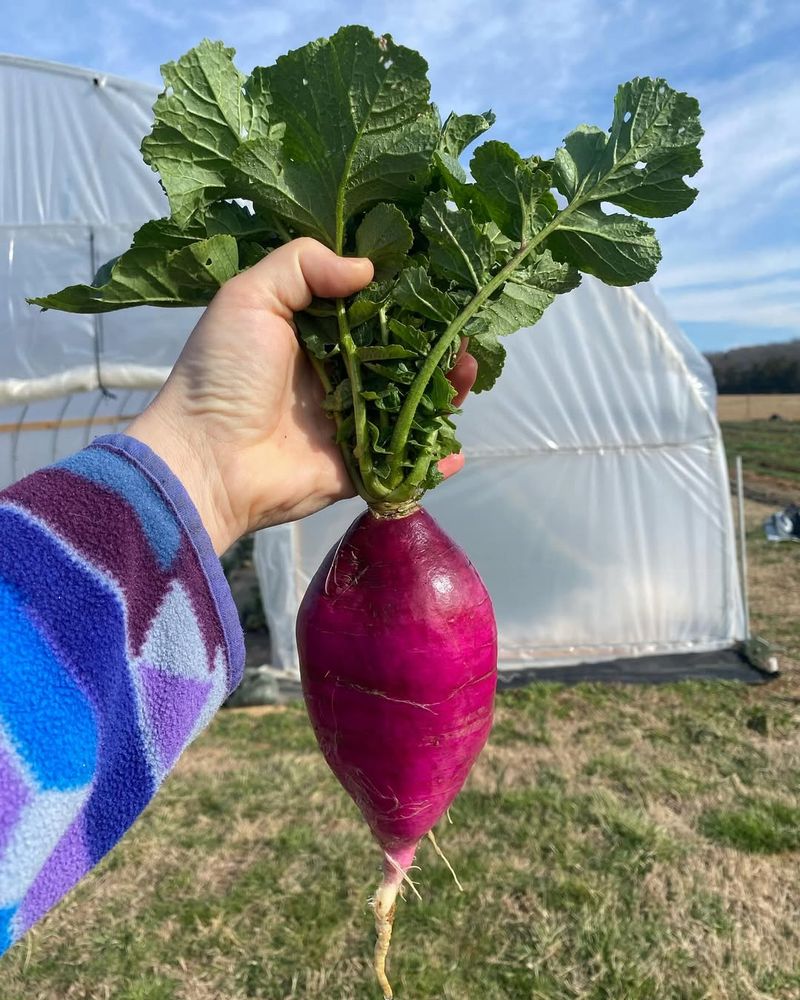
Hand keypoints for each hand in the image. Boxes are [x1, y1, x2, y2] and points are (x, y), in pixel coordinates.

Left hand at [127, 239, 476, 553]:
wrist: (207, 460)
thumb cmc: (223, 375)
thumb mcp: (249, 299)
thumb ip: (302, 266)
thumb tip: (367, 268)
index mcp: (312, 336)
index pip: (370, 311)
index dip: (405, 298)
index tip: (441, 282)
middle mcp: (335, 376)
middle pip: (399, 357)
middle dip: (436, 344)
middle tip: (467, 331)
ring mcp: (349, 424)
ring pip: (409, 404)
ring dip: (443, 390)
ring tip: (469, 371)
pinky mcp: (356, 467)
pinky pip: (401, 460)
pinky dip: (431, 459)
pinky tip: (457, 448)